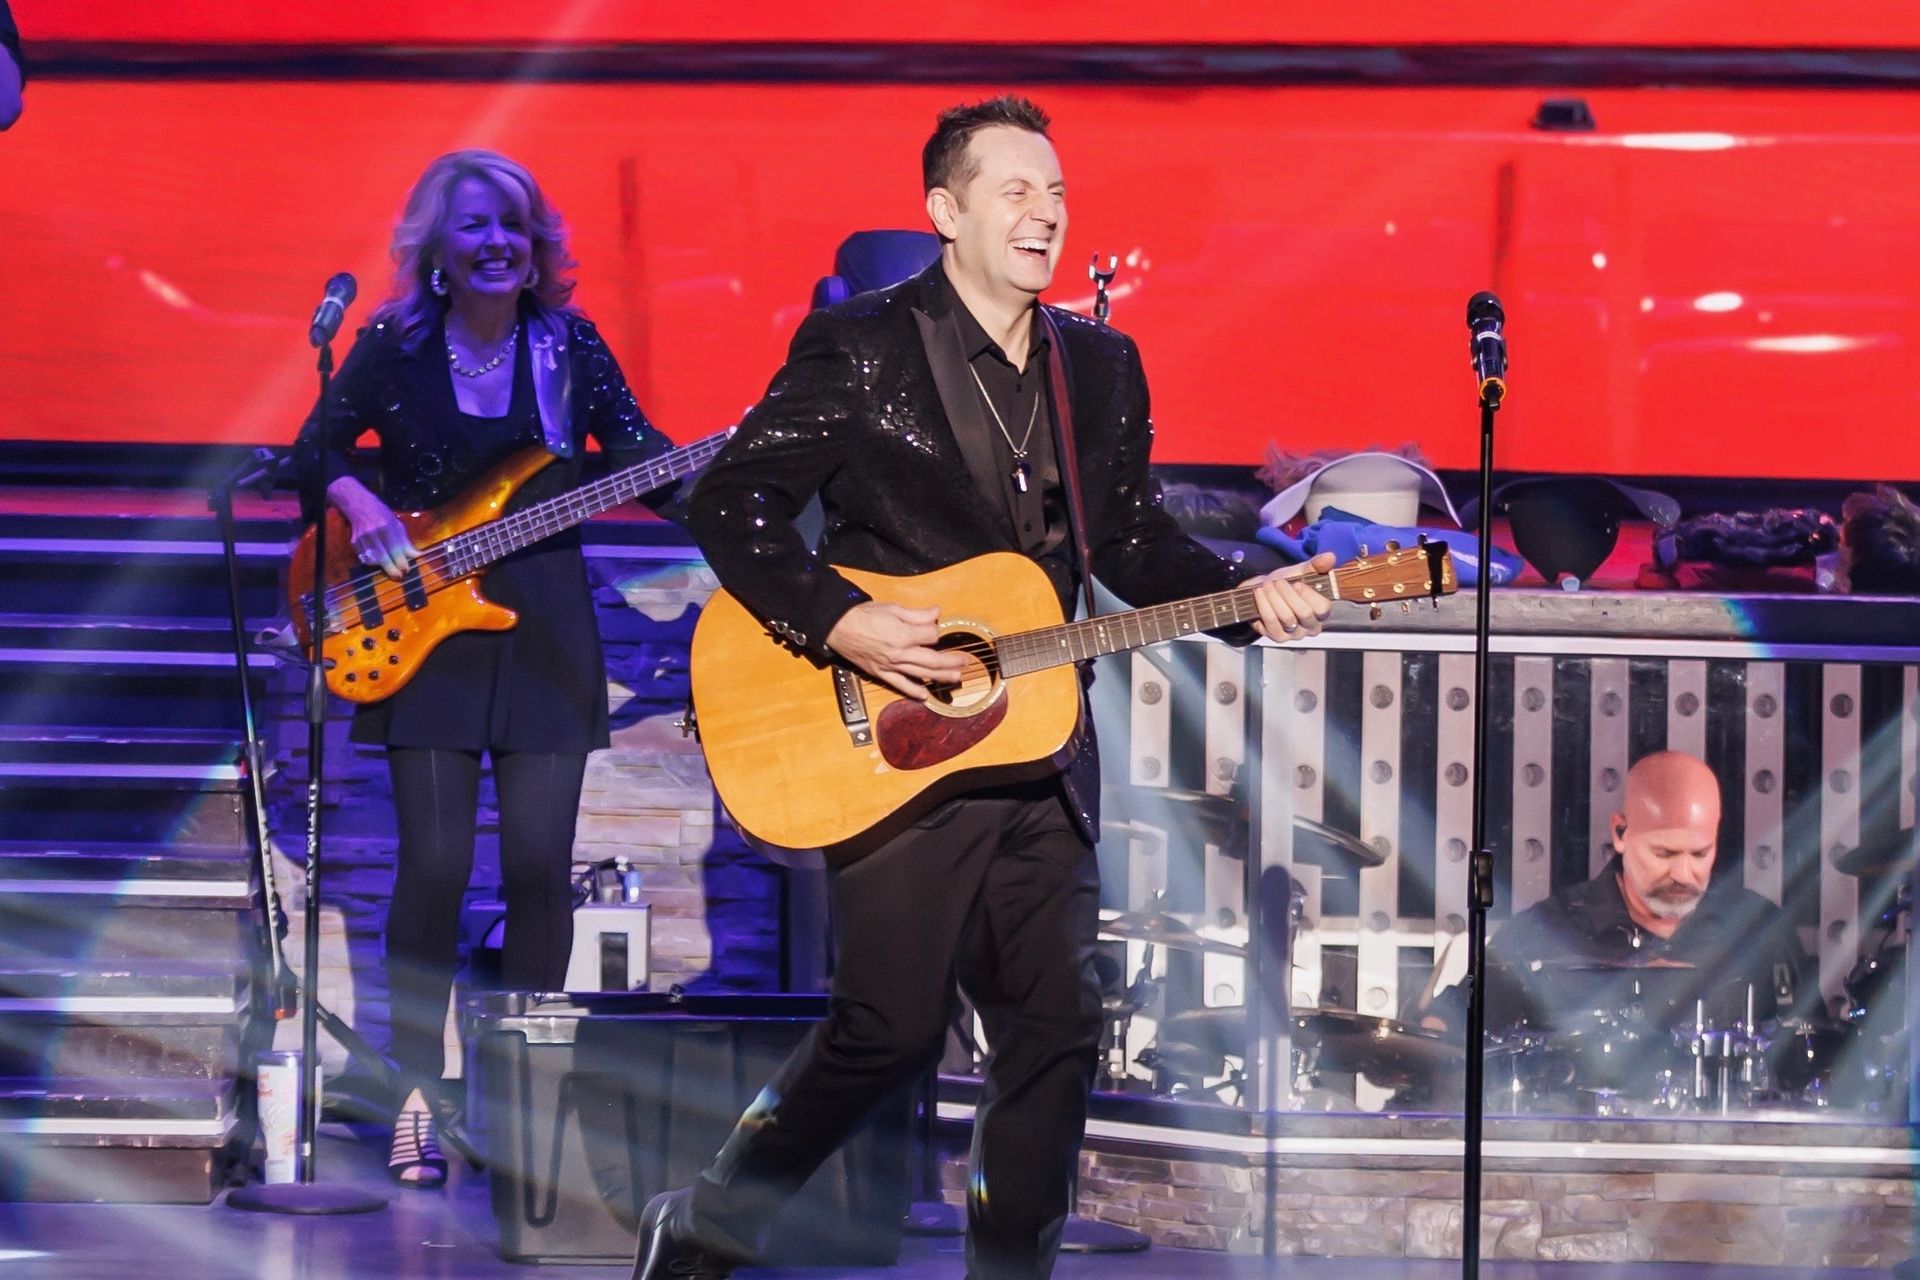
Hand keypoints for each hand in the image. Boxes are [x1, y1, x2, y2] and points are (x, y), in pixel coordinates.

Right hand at [327, 476, 418, 580]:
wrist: (358, 505)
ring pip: (373, 559)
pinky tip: (379, 562)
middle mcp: (372, 533)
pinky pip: (365, 558)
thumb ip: (405, 541)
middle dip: (392, 569)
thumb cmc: (381, 513)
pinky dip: (373, 562)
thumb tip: (416, 556)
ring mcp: (361, 539)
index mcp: (385, 527)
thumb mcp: (396, 523)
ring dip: (383, 567)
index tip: (406, 569)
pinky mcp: (354, 543)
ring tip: (391, 569)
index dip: (401, 561)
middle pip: (382, 556)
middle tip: (399, 576)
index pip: (394, 548)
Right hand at [825, 601, 968, 701]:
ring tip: (956, 678)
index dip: (936, 631)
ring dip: (941, 677)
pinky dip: (913, 691)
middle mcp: (899, 653)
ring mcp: (890, 665)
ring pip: (921, 673)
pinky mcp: (881, 673)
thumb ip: (917, 614)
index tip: (934, 627)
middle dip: (952, 660)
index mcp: (902, 634)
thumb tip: (937, 612)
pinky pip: (900, 685)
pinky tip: (925, 695)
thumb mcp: (893, 608)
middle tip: (965, 661)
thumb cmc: (863, 615)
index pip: (931, 635)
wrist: (838, 627)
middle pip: (932, 659)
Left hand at [1247, 552, 1335, 641]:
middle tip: (1278, 582)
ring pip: (1286, 618)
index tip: (1298, 583)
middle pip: (1304, 613)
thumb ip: (1316, 565)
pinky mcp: (1277, 636)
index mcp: (1321, 612)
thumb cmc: (1286, 584)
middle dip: (1288, 594)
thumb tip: (1330, 556)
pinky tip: (1260, 595)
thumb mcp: (1301, 572)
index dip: (1310, 595)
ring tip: (1267, 585)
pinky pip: (1271, 623)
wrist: (1263, 591)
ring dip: (1274, 598)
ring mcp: (1294, 634)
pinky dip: (1264, 606)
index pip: (1323, 608)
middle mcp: (1310, 627)